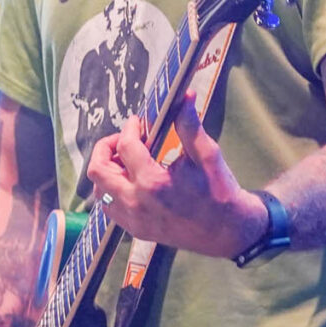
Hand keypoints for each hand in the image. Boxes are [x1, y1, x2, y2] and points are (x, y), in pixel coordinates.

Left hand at [84, 97, 265, 259]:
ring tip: (128, 159)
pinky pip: (109, 207)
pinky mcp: (135, 230)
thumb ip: (189, 124)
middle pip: (98, 170)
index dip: (130, 128)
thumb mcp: (207, 154)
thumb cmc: (220, 191)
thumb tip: (183, 95)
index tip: (139, 121)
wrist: (228, 231)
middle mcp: (136, 203)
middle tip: (125, 139)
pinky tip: (131, 180)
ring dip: (107, 170)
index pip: (125, 146)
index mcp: (153, 183)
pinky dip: (112, 190)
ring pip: (99, 190)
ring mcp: (133, 220)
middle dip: (106, 147)